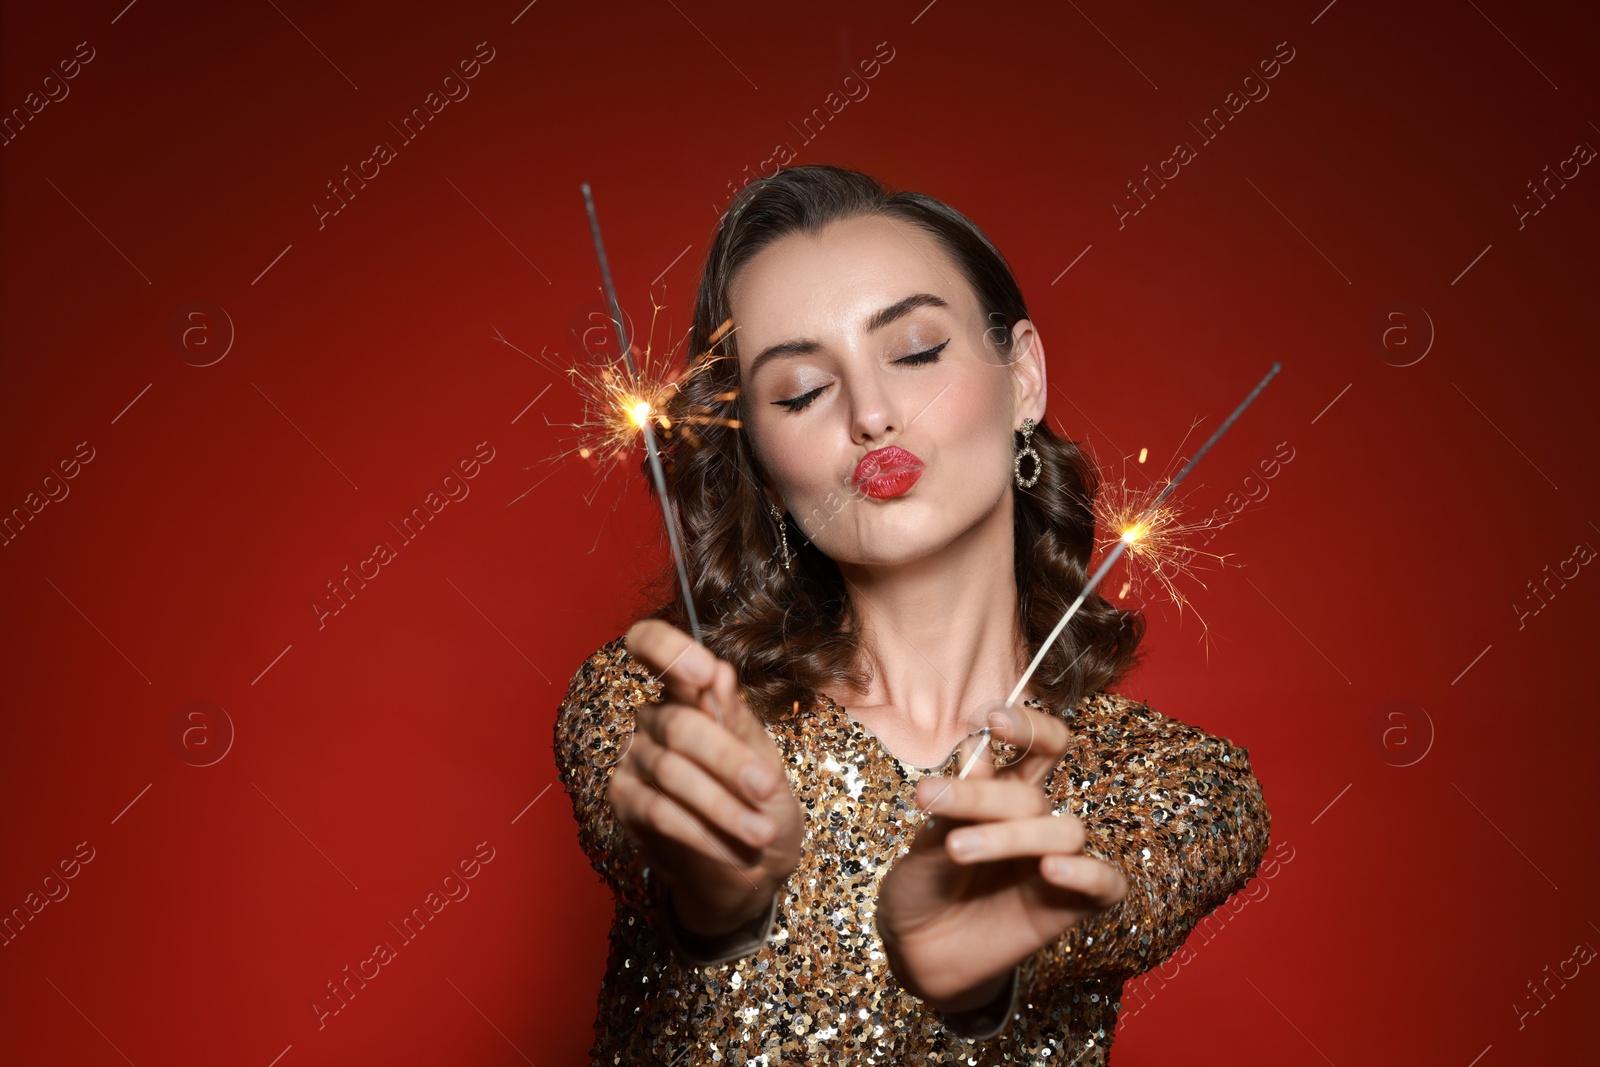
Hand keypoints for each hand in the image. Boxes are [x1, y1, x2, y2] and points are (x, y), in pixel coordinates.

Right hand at [607, 619, 803, 938]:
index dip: (667, 649)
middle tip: (766, 787)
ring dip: (722, 807)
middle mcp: (652, 719)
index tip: (706, 669)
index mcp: (687, 692)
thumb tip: (719, 671)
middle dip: (727, 759)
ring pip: (672, 772)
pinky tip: (736, 850)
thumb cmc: (760, 799)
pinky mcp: (626, 803)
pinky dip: (704, 832)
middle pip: (679, 724)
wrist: (753, 865)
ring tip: (761, 832)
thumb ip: (736, 718)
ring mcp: (634, 760)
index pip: (650, 646)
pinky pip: (661, 812)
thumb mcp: (762, 755)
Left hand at [875, 704, 1129, 1011]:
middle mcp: (1035, 821)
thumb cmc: (921, 888)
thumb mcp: (925, 842)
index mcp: (1004, 792)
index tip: (991, 719)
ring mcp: (1055, 862)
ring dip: (1011, 836)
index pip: (1040, 745)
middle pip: (1033, 794)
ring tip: (957, 850)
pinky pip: (1106, 884)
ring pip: (1063, 831)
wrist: (916, 953)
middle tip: (932, 800)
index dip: (1027, 725)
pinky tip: (1050, 870)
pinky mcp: (1072, 905)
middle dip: (983, 796)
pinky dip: (1087, 873)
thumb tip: (977, 749)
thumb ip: (956, 805)